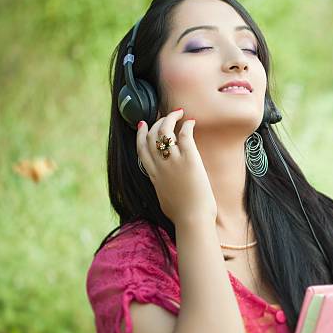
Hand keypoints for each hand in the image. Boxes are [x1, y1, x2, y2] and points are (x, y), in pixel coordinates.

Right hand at [136, 108, 217, 223]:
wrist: (192, 219)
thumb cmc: (182, 215)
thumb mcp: (163, 199)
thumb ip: (161, 188)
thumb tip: (163, 187)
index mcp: (153, 175)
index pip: (141, 149)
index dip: (141, 134)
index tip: (143, 124)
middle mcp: (160, 166)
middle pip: (151, 136)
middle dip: (157, 122)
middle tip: (167, 116)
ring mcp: (173, 162)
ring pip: (165, 131)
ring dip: (170, 118)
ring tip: (179, 113)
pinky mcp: (189, 160)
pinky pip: (184, 135)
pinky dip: (186, 125)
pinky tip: (191, 122)